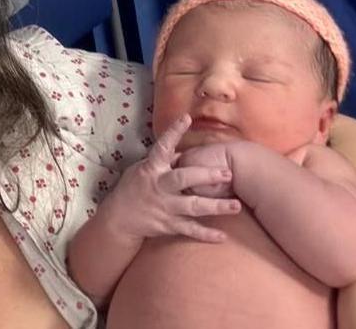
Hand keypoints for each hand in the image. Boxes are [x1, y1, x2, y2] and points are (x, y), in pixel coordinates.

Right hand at [100, 115, 240, 244]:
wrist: (119, 218)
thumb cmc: (133, 187)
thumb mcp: (142, 169)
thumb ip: (164, 161)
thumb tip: (185, 151)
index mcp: (152, 168)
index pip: (163, 146)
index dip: (173, 132)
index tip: (186, 118)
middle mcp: (159, 186)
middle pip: (183, 179)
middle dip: (205, 176)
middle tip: (227, 173)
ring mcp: (164, 207)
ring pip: (192, 207)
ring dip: (215, 206)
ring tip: (236, 206)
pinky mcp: (167, 225)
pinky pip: (189, 230)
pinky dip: (205, 234)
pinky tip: (222, 237)